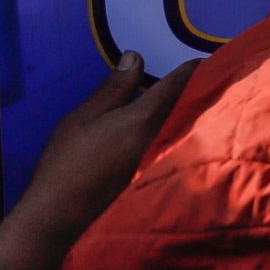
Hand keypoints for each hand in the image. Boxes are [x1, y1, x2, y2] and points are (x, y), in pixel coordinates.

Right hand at [14, 54, 199, 239]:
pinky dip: (180, 130)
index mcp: (144, 120)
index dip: (188, 71)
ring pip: (183, 127)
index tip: (201, 60)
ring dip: (191, 110)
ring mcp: (161, 160)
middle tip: (208, 72)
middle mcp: (161, 139)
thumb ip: (114, 88)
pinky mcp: (156, 175)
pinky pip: (176, 144)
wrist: (61, 212)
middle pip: (186, 107)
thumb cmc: (68, 160)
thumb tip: (135, 57)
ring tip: (197, 94)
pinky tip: (177, 126)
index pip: (173, 88)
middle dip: (197, 89)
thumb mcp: (85, 117)